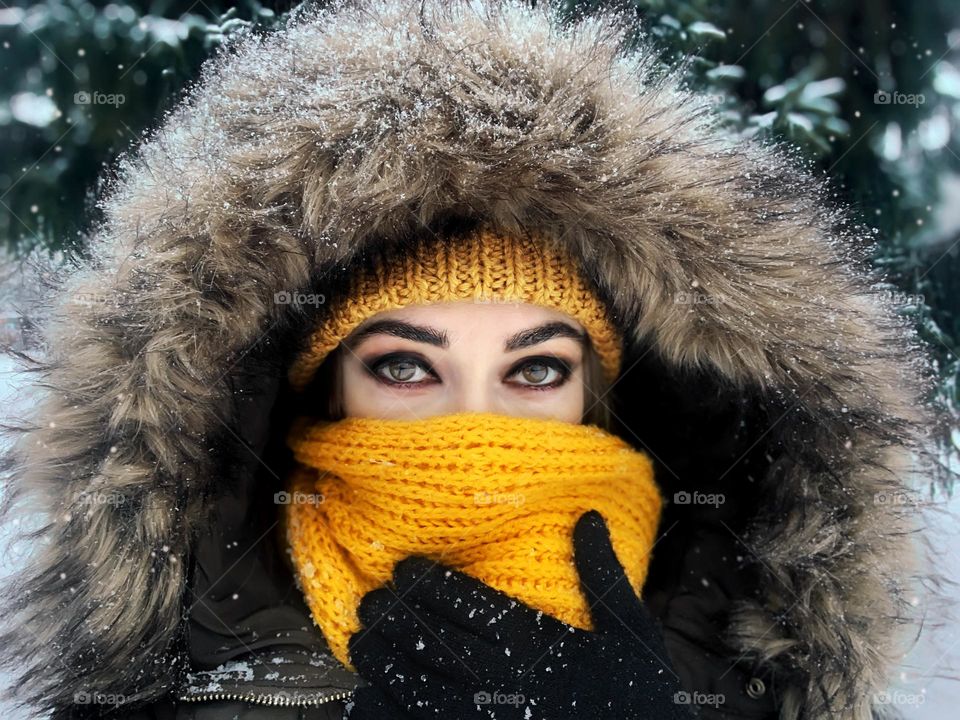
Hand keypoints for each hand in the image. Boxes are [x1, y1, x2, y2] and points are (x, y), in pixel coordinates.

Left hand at [347, 510, 693, 718]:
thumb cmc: (639, 698)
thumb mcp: (630, 632)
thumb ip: (602, 574)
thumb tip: (588, 517)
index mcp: (528, 638)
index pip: (460, 599)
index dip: (424, 581)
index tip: (403, 571)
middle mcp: (496, 676)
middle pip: (426, 635)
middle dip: (392, 615)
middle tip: (371, 602)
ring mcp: (479, 717)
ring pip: (412, 683)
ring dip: (380, 659)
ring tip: (362, 641)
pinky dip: (385, 711)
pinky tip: (366, 699)